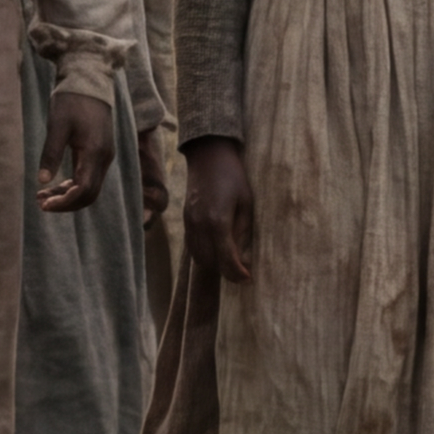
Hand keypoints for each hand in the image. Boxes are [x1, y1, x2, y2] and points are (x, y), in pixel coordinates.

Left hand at [34, 91, 113, 215]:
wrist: (89, 81)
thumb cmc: (71, 101)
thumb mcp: (57, 126)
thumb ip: (51, 154)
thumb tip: (42, 180)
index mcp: (95, 152)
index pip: (84, 190)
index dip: (65, 202)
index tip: (43, 204)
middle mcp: (104, 158)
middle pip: (89, 194)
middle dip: (66, 203)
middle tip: (41, 203)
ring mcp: (104, 156)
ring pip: (89, 187)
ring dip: (68, 195)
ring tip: (42, 196)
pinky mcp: (100, 152)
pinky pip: (89, 177)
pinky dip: (73, 185)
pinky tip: (54, 185)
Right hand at [183, 138, 253, 286]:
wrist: (208, 155)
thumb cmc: (233, 176)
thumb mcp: (246, 203)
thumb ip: (243, 232)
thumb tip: (246, 258)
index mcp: (218, 221)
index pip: (226, 258)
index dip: (237, 273)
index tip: (248, 279)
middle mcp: (200, 225)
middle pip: (210, 262)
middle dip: (226, 272)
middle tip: (242, 273)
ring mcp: (189, 222)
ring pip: (198, 257)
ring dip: (214, 265)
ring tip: (230, 263)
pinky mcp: (185, 218)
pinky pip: (192, 246)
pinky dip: (203, 254)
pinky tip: (216, 251)